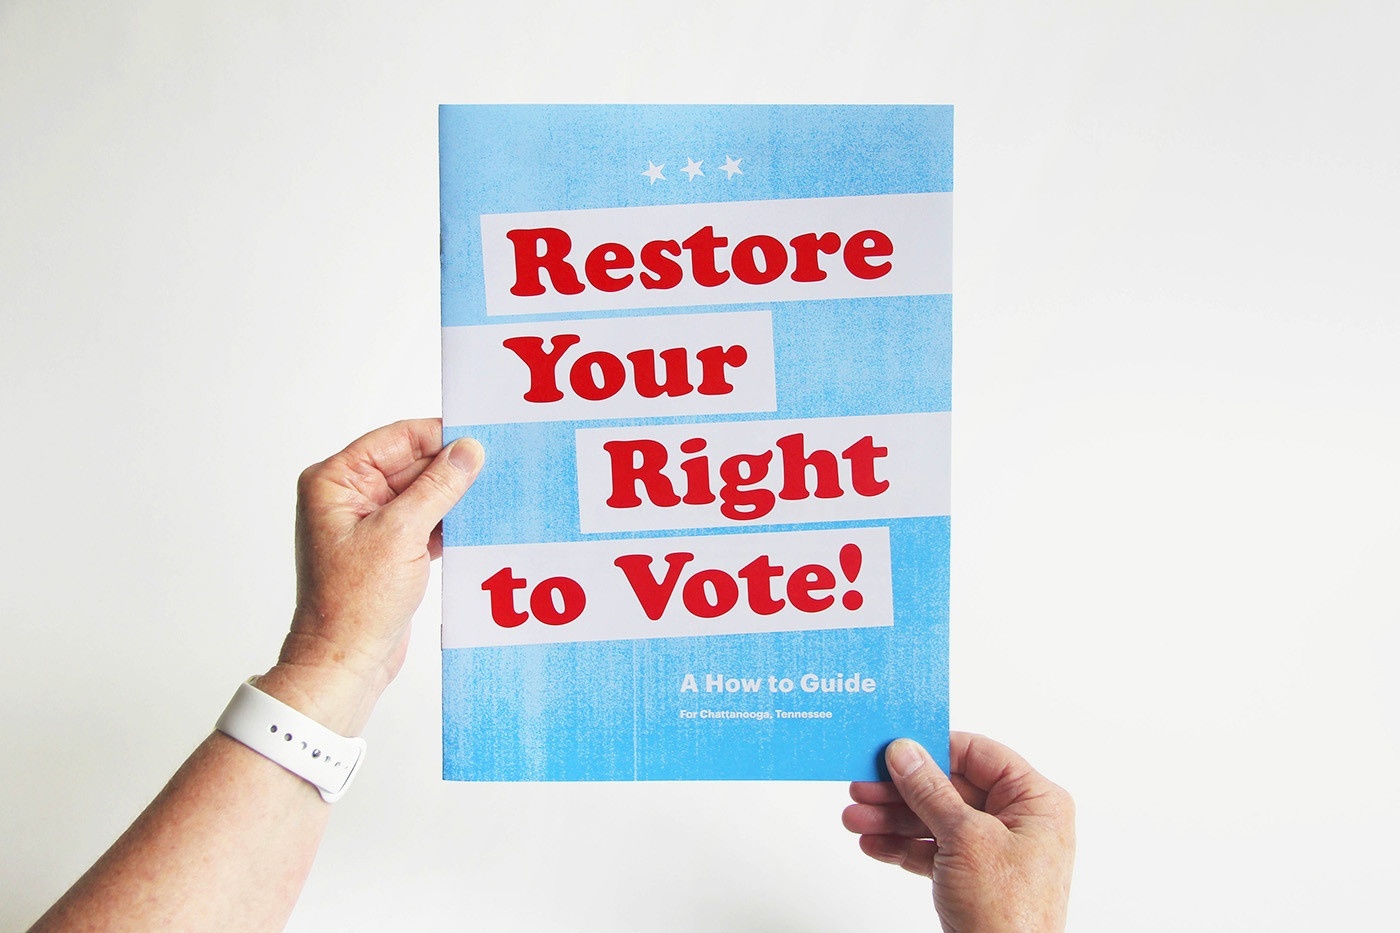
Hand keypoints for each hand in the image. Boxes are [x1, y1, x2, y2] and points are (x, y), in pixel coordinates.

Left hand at [261, 419, 483, 732]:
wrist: (344, 662)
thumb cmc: (353, 604)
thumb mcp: (401, 534)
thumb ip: (437, 487)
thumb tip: (469, 451)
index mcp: (335, 481)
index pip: (396, 440)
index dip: (440, 437)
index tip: (481, 436)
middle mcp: (349, 497)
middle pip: (412, 465)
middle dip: (452, 468)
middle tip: (498, 465)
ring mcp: (370, 524)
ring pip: (423, 494)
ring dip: (455, 497)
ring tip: (494, 494)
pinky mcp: (390, 549)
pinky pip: (426, 521)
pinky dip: (451, 522)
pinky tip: (479, 523)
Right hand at [843, 733, 1074, 932]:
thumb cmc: (1010, 915)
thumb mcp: (965, 839)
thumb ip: (930, 791)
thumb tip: (905, 752)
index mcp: (1035, 802)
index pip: (979, 755)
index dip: (934, 749)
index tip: (894, 748)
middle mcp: (1019, 822)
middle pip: (950, 788)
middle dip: (902, 792)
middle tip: (862, 787)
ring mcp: (995, 852)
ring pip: (936, 821)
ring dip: (893, 820)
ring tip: (856, 819)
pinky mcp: (975, 878)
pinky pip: (934, 851)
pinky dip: (903, 848)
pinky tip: (873, 844)